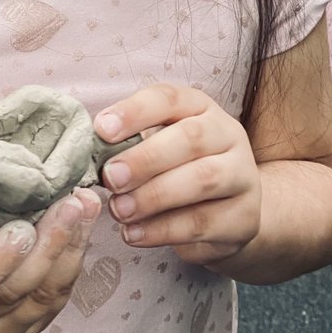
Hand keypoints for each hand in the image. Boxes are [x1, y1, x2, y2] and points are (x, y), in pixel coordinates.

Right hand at [0, 189, 100, 332]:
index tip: (22, 228)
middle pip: (13, 290)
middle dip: (49, 245)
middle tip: (71, 203)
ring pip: (43, 297)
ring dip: (71, 248)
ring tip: (86, 205)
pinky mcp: (26, 327)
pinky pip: (57, 297)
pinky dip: (74, 258)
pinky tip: (84, 223)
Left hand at [95, 84, 260, 266]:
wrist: (232, 211)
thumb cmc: (179, 169)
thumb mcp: (157, 146)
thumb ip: (128, 145)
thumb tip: (88, 155)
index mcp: (200, 108)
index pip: (170, 99)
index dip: (135, 112)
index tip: (102, 130)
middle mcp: (227, 135)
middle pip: (191, 138)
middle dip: (145, 159)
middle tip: (111, 178)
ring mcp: (242, 176)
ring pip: (202, 181)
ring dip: (153, 197)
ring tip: (119, 210)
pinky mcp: (243, 218)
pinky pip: (203, 222)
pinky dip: (162, 230)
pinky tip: (134, 233)